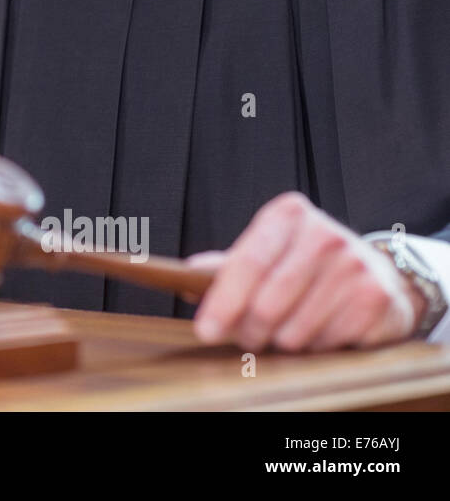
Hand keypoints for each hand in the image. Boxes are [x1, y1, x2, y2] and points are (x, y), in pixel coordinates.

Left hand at [185, 192, 426, 351]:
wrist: (379, 271)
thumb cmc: (307, 263)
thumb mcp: (267, 252)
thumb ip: (227, 266)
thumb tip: (186, 277)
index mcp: (288, 215)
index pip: (248, 263)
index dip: (223, 302)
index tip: (205, 331)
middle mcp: (324, 234)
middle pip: (267, 304)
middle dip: (248, 332)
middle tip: (247, 339)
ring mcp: (355, 265)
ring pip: (295, 331)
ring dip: (282, 343)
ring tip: (285, 332)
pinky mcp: (376, 297)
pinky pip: (329, 343)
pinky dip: (317, 348)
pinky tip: (320, 332)